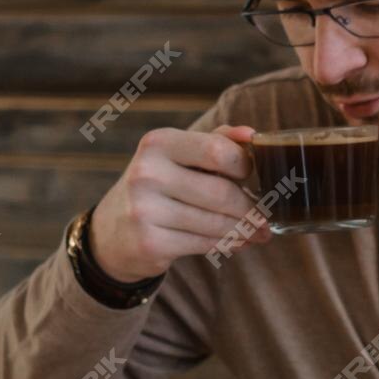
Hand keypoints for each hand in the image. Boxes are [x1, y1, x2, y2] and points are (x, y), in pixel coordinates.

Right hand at [88, 124, 271, 282]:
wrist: (113, 230)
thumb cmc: (159, 185)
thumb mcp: (178, 155)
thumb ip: (217, 140)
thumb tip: (251, 134)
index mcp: (158, 143)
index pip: (217, 151)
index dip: (244, 165)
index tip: (253, 175)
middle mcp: (147, 173)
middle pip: (221, 193)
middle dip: (251, 209)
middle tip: (266, 218)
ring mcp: (144, 210)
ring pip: (216, 223)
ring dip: (244, 230)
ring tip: (258, 233)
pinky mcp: (149, 243)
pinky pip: (204, 244)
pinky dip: (227, 244)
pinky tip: (237, 242)